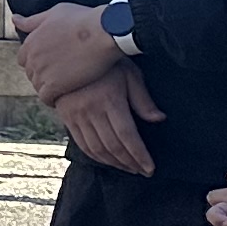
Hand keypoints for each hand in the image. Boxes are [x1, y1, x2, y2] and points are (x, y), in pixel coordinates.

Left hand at [18, 0, 125, 104]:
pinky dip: (52, 99)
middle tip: (60, 76)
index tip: (51, 63)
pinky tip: (64, 97)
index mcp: (31, 41)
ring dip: (48, 88)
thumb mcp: (54, 13)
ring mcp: (43, 72)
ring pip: (38, 86)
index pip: (23, 58)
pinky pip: (46, 98)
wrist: (104, 31)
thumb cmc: (83, 19)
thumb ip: (33, 21)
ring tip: (64, 87)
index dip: (37, 62)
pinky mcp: (55, 85)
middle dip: (42, 75)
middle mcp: (33, 57)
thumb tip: (15, 19)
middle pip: (31, 73)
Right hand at [53, 58, 162, 175]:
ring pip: (96, 148)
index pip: (127, 136)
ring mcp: (77, 115)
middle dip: (129, 163)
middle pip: (112, 146)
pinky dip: (95, 156)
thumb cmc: (106, 63)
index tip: (150, 168)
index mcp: (109, 100)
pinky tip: (108, 160)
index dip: (139, 155)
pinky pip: (81, 143)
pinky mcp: (67, 117)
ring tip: (128, 168)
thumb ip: (143, 99)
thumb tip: (159, 119)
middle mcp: (91, 110)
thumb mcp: (129, 74)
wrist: (68, 53)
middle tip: (142, 171)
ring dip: (113, 163)